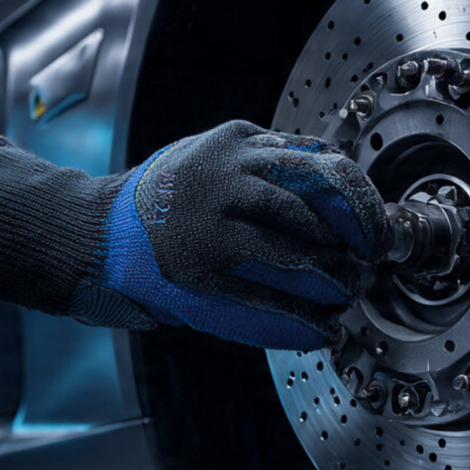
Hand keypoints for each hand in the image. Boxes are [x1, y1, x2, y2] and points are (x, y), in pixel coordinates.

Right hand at [76, 121, 389, 348]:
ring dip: (334, 276)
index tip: (374, 228)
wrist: (96, 228)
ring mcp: (210, 218)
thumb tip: (338, 186)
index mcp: (238, 141)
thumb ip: (266, 163)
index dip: (361, 200)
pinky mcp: (197, 265)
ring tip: (347, 293)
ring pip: (298, 246)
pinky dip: (300, 315)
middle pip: (318, 197)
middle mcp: (227, 172)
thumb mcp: (214, 157)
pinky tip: (321, 328)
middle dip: (358, 234)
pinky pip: (264, 294)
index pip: (322, 162)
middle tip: (369, 260)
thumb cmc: (165, 197)